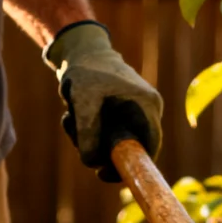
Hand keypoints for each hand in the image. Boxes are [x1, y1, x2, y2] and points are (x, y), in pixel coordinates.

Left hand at [43, 22, 162, 182]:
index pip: (150, 147)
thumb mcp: (83, 102)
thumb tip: (93, 163)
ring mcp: (136, 111)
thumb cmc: (85, 70)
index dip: (131, 166)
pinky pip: (106, 133)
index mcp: (148, 105)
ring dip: (89, 139)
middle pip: (130, 147)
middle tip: (77, 141)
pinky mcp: (122, 112)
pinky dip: (87, 131)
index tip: (103, 174)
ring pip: (114, 142)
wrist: (80, 48)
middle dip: (101, 150)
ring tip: (70, 119)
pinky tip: (72, 115)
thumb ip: (87, 134)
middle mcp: (147, 109)